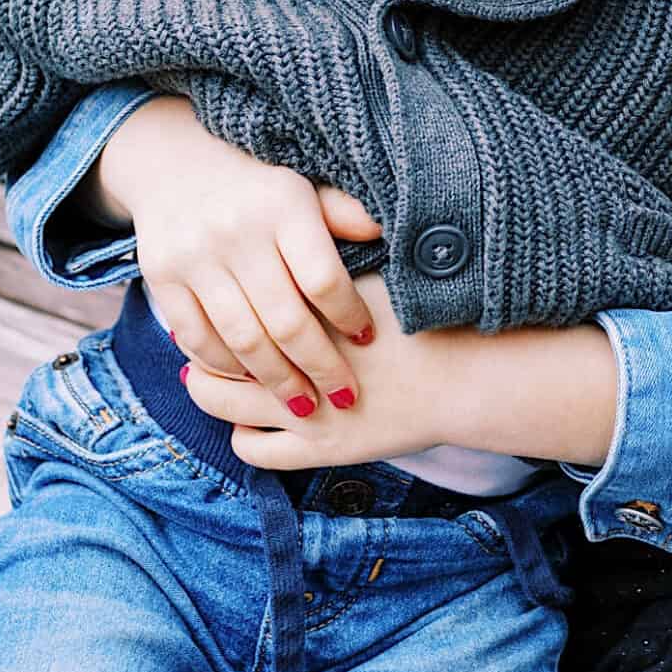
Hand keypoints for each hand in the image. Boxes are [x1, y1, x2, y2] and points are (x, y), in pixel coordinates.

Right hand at [101, 97, 382, 418]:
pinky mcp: (161, 277)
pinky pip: (197, 337)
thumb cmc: (257, 187)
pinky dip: (226, 367)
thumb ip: (341, 214)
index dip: (349, 315)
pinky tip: (252, 381)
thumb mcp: (302, 189)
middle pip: (285, 320)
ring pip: (242, 338)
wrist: (173, 164)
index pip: (322, 278)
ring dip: (276, 380)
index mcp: (281, 205)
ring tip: (304, 405)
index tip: (368, 338)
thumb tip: (384, 232)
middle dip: (319, 367)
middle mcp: (235, 231)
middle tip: (343, 396)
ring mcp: (193, 256)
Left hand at [179, 274, 461, 470]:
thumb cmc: (428, 318)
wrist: (468, 376)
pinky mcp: (317, 447)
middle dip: (203, 346)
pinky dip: (243, 436)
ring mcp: (301, 408)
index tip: (216, 292)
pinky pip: (254, 449)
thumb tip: (314, 222)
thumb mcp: (380, 270)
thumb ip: (339, 246)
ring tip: (211, 381)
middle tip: (203, 337)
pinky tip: (250, 422)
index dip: (218, 297)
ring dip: (210, 392)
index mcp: (301, 307)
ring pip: (222, 405)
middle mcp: (291, 357)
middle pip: (216, 350)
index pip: (235, 301)